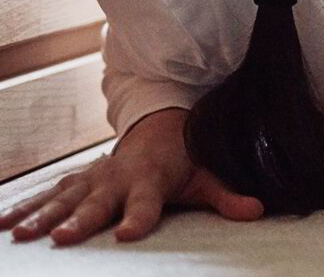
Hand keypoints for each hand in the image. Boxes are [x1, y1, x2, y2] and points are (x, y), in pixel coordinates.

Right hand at [1, 108, 263, 244]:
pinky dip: (22, 206)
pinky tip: (3, 225)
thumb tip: (257, 210)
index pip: (145, 204)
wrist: (159, 126)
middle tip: (63, 239)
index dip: (138, 219)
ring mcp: (92, 179)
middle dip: (79, 221)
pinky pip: (46, 194)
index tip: (126, 234)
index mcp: (150, 180)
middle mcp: (116, 179)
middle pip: (97, 204)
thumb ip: (227, 196)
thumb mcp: (207, 175)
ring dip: (42, 216)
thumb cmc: (185, 158)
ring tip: (22, 235)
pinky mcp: (77, 181)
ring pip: (64, 199)